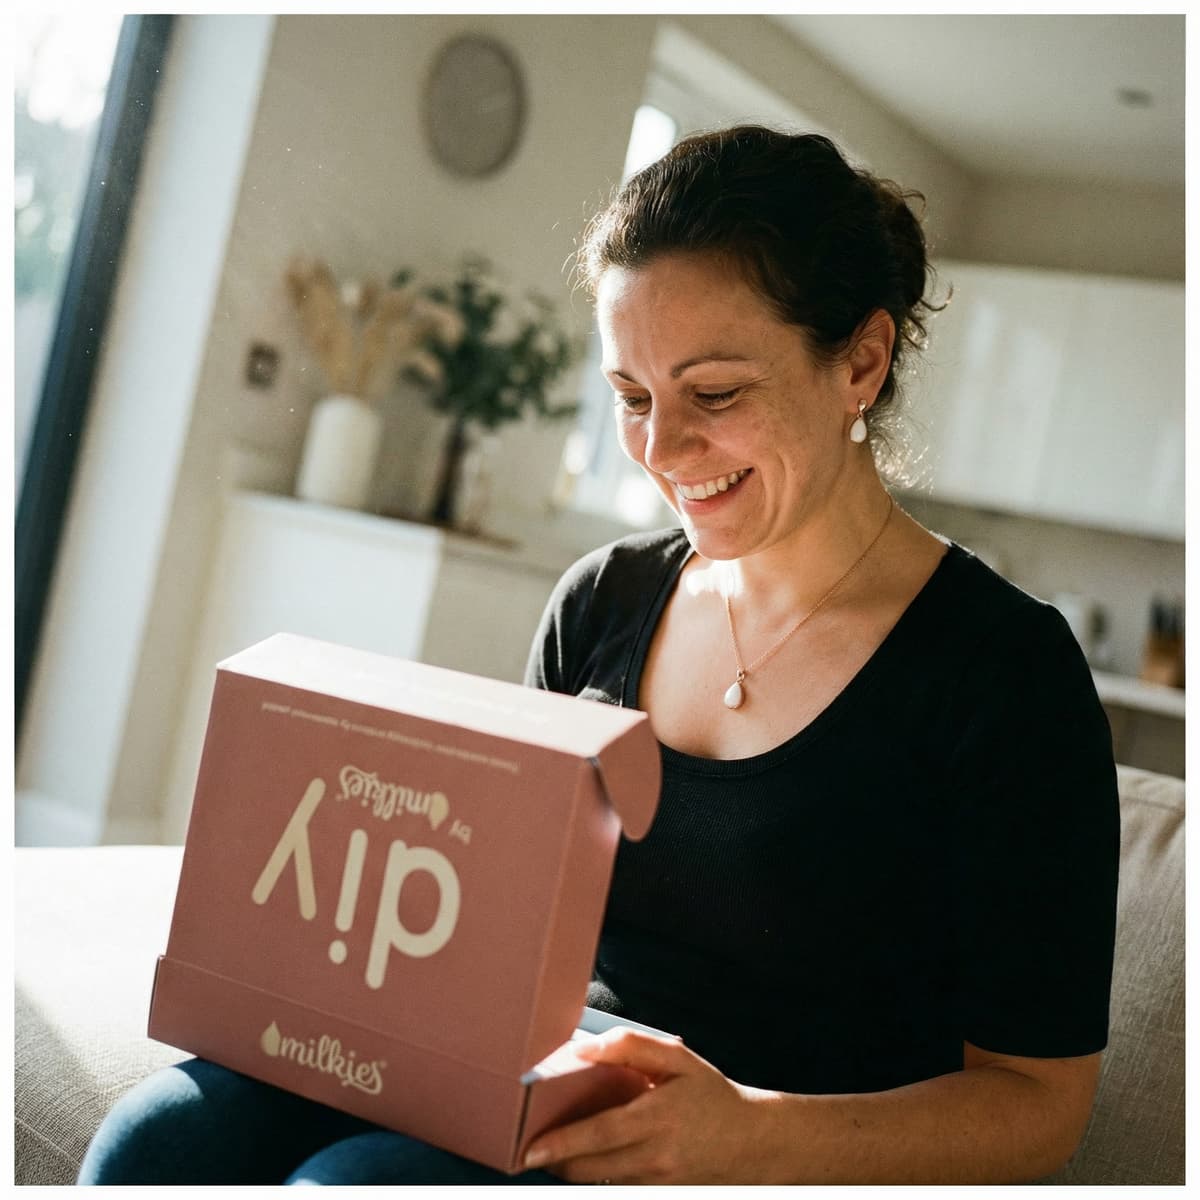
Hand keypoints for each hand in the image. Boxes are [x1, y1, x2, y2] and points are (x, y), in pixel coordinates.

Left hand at [521, 1027, 770, 1183]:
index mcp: (658, 1117)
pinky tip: (592, 1158)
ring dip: (573, 1169)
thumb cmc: (711, 1095)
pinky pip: (619, 1187)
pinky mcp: (661, 1195)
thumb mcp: (677, 1058)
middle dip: (556, 1161)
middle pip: (592, 1168)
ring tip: (555, 1151)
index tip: (531, 1148)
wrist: (754, 1142)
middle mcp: (656, 1156)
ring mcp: (659, 1183)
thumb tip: (583, 1048)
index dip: (562, 1143)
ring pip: (601, 1181)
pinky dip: (599, 1175)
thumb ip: (629, 1046)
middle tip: (530, 1148)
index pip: (600, 1134)